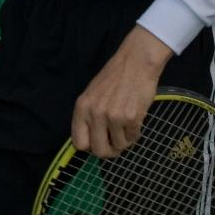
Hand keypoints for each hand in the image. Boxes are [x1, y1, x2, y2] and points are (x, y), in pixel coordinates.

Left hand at [70, 25, 172, 157]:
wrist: (135, 63)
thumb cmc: (114, 78)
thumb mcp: (92, 94)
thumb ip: (89, 116)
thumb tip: (90, 141)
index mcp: (82, 107)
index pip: (79, 143)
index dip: (90, 147)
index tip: (98, 142)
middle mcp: (94, 113)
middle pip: (99, 151)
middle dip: (109, 151)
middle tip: (115, 143)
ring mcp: (112, 116)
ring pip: (119, 146)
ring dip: (125, 139)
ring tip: (126, 124)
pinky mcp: (130, 118)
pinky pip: (133, 138)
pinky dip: (135, 133)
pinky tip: (135, 118)